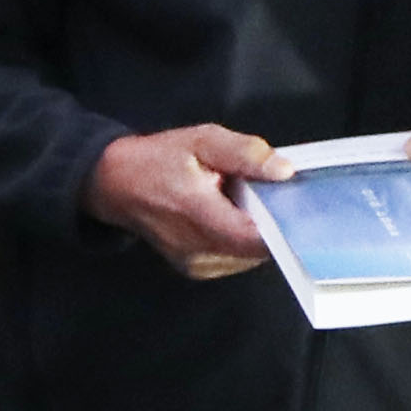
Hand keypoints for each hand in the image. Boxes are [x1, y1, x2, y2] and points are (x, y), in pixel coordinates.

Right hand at [90, 123, 283, 277]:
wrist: (116, 185)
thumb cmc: (158, 159)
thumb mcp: (203, 140)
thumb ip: (245, 154)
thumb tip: (284, 171)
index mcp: (198, 214)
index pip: (255, 237)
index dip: (282, 225)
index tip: (294, 205)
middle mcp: (197, 248)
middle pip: (258, 250)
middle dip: (270, 224)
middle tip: (263, 195)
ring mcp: (197, 265)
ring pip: (250, 257)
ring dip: (255, 233)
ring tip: (239, 204)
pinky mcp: (197, 270)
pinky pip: (236, 260)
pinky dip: (242, 240)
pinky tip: (229, 218)